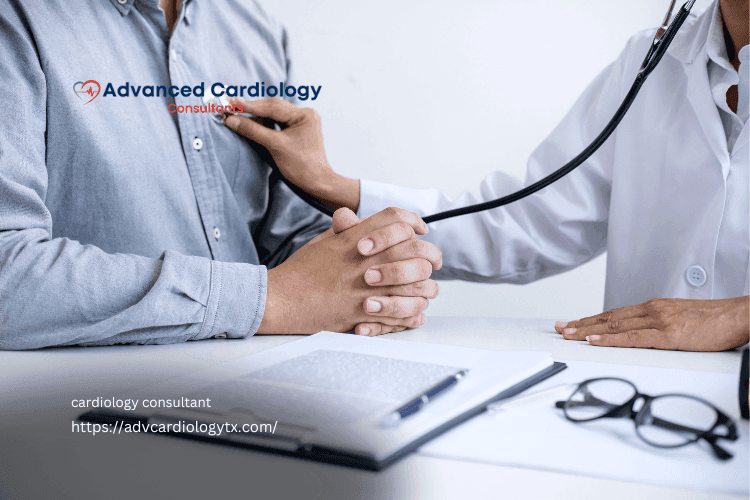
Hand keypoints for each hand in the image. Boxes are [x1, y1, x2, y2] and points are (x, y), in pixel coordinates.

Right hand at [224, 97, 359, 211]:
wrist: (317, 184)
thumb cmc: (302, 167)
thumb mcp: (275, 146)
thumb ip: (253, 131)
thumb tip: (232, 120)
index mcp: (305, 114)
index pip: (272, 106)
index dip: (249, 106)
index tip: (231, 103)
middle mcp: (305, 114)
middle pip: (273, 107)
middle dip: (251, 108)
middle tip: (230, 106)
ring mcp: (302, 122)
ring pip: (274, 114)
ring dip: (256, 114)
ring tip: (236, 113)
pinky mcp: (297, 131)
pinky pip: (277, 122)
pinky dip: (263, 122)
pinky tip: (251, 122)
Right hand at [257, 207, 440, 334]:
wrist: (281, 299)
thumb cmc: (301, 272)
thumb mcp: (322, 242)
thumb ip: (345, 230)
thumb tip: (352, 216)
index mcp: (354, 239)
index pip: (394, 219)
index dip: (412, 220)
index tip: (420, 229)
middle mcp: (364, 261)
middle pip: (414, 250)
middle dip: (429, 255)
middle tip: (433, 261)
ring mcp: (366, 288)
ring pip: (414, 285)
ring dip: (425, 287)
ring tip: (427, 289)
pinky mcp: (363, 314)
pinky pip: (400, 315)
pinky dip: (412, 314)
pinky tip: (416, 312)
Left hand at [554, 296, 749, 350]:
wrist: (738, 316)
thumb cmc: (713, 320)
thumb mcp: (679, 318)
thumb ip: (659, 325)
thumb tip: (643, 334)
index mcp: (654, 308)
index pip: (615, 313)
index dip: (591, 318)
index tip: (573, 323)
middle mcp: (651, 310)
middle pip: (608, 317)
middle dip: (581, 323)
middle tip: (559, 328)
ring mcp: (658, 321)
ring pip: (614, 325)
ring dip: (587, 330)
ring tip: (568, 334)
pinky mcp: (668, 335)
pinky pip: (633, 338)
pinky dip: (610, 339)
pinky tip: (594, 340)